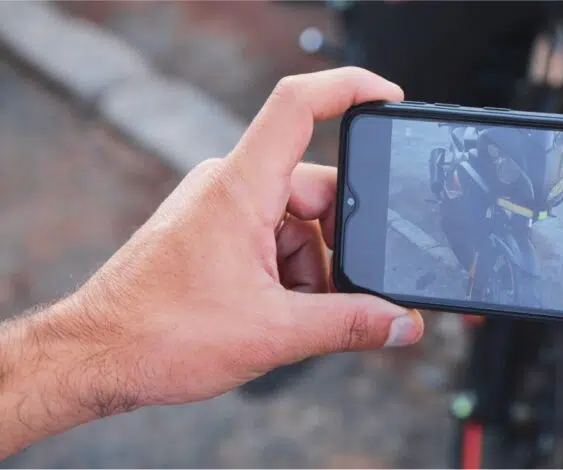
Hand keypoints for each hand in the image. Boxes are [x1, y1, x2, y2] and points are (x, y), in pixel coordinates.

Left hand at [0, 68, 422, 455]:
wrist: (94, 357)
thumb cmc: (157, 335)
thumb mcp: (273, 333)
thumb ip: (349, 325)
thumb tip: (403, 324)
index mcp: (240, 189)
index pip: (298, 106)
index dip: (350, 88)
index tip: (389, 99)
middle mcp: (228, 186)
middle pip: (316, 188)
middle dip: (340, 244)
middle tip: (344, 292)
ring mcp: (219, 207)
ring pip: (298, 222)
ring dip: (312, 268)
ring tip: (292, 315)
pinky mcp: (213, 231)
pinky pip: (273, 237)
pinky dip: (289, 273)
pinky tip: (276, 312)